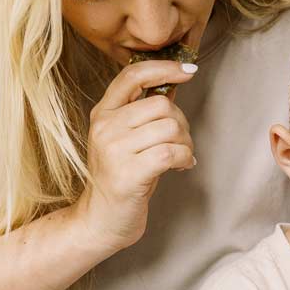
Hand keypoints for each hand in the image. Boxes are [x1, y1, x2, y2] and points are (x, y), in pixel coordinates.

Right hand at [72, 60, 198, 251]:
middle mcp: (104, 128)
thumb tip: (173, 84)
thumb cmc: (121, 179)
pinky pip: (171, 152)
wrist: (101, 221)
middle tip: (181, 143)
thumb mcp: (126, 139)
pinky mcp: (127, 174)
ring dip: (185, 143)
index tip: (188, 71)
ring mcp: (114, 151)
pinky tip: (181, 166)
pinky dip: (184, 158)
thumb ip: (143, 113)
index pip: (132, 76)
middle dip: (182, 124)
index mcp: (102, 114)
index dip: (164, 68)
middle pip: (161, 105)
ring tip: (180, 157)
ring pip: (170, 128)